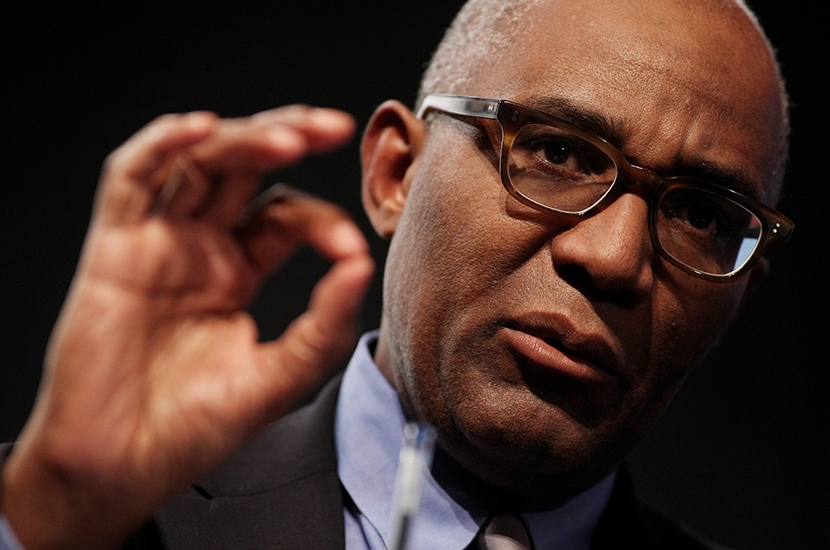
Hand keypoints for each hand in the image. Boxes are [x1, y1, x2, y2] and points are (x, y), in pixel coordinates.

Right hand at [1, 106, 373, 548]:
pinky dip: (160, 147)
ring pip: (196, 163)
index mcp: (237, 271)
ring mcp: (158, 244)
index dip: (322, 222)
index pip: (285, 215)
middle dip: (289, 137)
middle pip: (244, 168)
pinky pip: (130, 180)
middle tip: (334, 127)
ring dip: (242, 137)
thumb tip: (361, 267)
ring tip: (290, 136)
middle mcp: (199, 248)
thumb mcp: (279, 378)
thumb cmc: (193, 428)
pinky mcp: (115, 249)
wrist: (124, 468)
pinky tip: (199, 128)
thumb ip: (323, 326)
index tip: (349, 250)